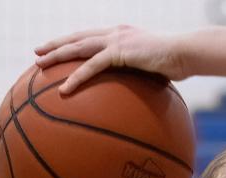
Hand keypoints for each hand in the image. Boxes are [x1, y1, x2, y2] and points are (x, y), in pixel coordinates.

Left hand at [35, 26, 186, 93]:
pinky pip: (91, 66)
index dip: (73, 41)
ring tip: (38, 65)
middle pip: (78, 37)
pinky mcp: (119, 51)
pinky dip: (76, 77)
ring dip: (56, 56)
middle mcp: (115, 33)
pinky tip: (63, 89)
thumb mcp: (158, 69)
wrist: (187, 53)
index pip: (91, 36)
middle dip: (56, 45)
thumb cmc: (179, 63)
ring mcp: (116, 40)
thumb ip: (145, 76)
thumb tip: (143, 95)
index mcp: (123, 35)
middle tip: (37, 52)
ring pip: (78, 47)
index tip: (57, 48)